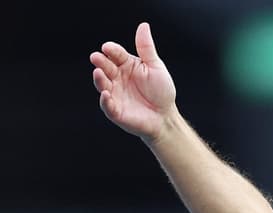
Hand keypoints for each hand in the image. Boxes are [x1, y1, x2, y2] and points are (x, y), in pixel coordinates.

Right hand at [90, 22, 176, 141]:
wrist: (165, 116)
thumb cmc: (161, 91)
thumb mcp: (155, 67)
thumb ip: (146, 48)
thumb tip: (143, 26)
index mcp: (126, 65)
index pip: (116, 54)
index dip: (112, 50)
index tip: (108, 47)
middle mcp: (117, 78)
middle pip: (106, 67)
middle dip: (101, 62)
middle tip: (97, 57)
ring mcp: (115, 94)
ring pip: (103, 84)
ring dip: (99, 79)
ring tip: (98, 72)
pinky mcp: (116, 110)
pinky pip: (107, 105)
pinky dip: (105, 100)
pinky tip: (106, 94)